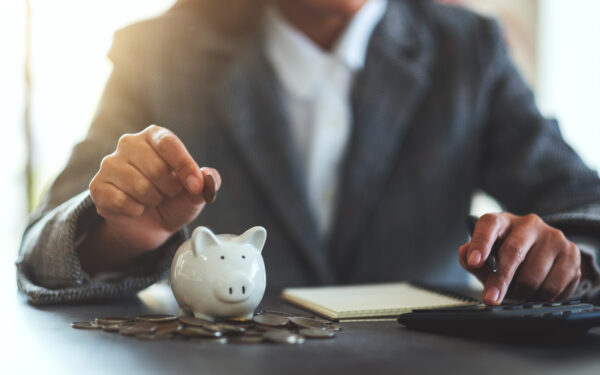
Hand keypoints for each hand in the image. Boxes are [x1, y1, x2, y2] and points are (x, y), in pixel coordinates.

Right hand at [88, 124, 220, 253]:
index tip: (195, 186)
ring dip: (152, 201)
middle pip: (155, 167)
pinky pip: (120, 201)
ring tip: (152, 200)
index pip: (168, 143)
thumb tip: (207, 177)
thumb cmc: (174, 201)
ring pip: (139, 186)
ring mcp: (110, 164)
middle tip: (168, 194)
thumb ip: (206, 183)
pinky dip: (135, 210)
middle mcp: (129, 143)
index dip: (184, 166)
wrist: (151, 226)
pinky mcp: (98, 186)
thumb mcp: (196, 193)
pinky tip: (136, 208)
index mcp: (155, 136)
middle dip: (169, 189)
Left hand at [458, 212, 581, 304]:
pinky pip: (555, 285)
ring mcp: (552, 237)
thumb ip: (470, 257)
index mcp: (503, 221)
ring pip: (534, 274)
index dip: (481, 244)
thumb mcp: (485, 255)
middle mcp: (528, 224)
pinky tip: (536, 294)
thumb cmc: (507, 254)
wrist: (544, 252)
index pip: (489, 225)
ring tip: (517, 294)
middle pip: (513, 252)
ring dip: (522, 292)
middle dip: (500, 280)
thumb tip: (465, 254)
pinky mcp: (571, 254)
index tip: (474, 262)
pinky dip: (542, 297)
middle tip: (491, 298)